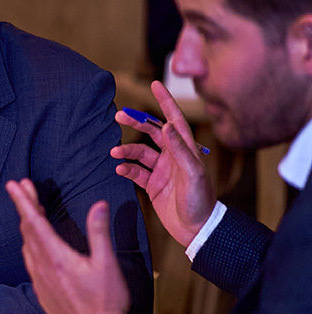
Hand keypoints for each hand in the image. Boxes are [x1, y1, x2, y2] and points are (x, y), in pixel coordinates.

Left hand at [6, 178, 129, 313]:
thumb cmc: (104, 302)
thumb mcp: (107, 265)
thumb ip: (99, 233)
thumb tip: (99, 205)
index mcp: (56, 257)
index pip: (34, 222)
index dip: (23, 201)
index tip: (14, 185)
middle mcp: (42, 266)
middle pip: (28, 230)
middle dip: (25, 206)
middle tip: (22, 187)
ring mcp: (39, 279)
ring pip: (27, 244)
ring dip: (27, 224)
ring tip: (30, 208)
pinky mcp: (42, 289)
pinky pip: (30, 259)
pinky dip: (30, 242)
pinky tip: (35, 241)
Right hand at [112, 80, 215, 246]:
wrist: (196, 229)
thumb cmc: (200, 201)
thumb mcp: (192, 174)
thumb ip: (180, 150)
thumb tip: (166, 126)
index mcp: (186, 150)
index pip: (174, 119)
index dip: (165, 101)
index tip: (156, 84)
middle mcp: (173, 157)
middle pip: (152, 133)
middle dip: (136, 123)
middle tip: (118, 116)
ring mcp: (161, 170)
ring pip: (140, 153)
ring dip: (126, 150)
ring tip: (114, 152)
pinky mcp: (152, 185)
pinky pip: (136, 172)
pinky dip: (126, 168)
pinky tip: (119, 169)